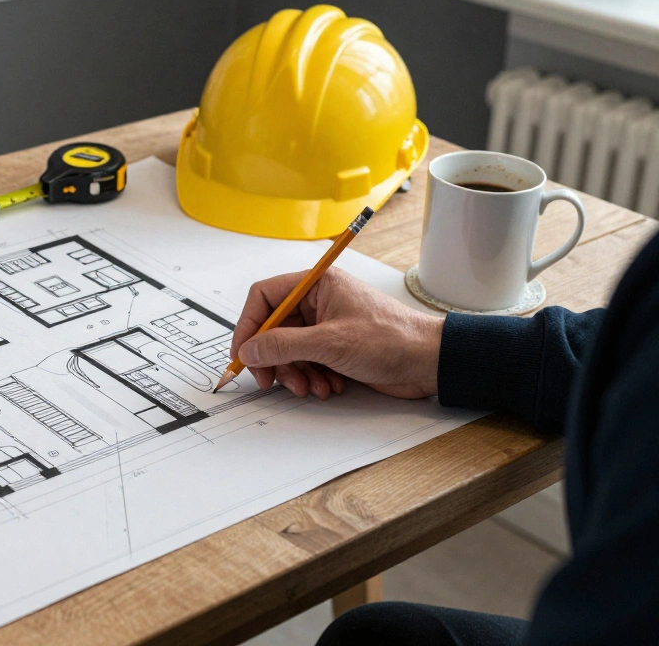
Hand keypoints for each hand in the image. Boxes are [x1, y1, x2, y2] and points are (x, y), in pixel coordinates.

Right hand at [231, 268, 442, 399]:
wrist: (430, 362)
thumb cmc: (392, 339)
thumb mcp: (330, 343)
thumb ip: (283, 346)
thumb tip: (249, 350)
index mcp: (316, 284)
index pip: (264, 297)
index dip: (248, 325)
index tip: (243, 354)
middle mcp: (318, 302)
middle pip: (273, 328)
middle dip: (273, 358)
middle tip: (270, 381)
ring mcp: (326, 326)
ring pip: (288, 350)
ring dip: (294, 373)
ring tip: (310, 387)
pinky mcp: (335, 348)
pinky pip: (306, 362)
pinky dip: (311, 378)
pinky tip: (328, 386)